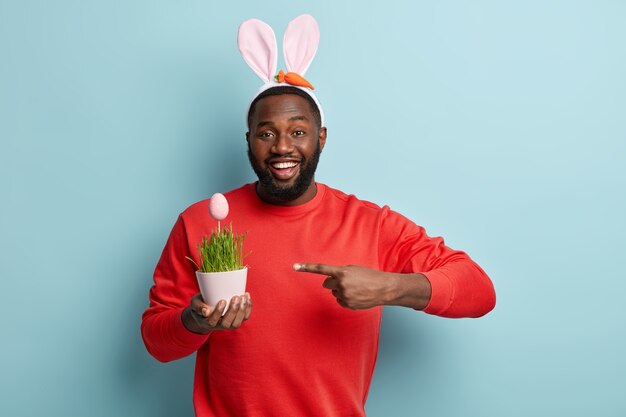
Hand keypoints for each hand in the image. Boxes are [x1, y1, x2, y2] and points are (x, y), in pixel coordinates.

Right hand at [182, 292, 251, 333]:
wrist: (206, 311)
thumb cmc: (200, 305)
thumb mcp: (195, 304)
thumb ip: (198, 307)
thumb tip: (205, 311)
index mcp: (207, 322)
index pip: (212, 321)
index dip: (218, 312)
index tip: (222, 301)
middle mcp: (219, 326)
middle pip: (227, 324)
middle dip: (233, 311)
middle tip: (235, 297)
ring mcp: (229, 324)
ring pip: (237, 323)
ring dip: (242, 310)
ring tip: (242, 297)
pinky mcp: (236, 320)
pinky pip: (244, 317)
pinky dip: (248, 308)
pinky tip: (246, 296)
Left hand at [293, 263, 431, 309]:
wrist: (384, 288)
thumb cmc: (369, 276)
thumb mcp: (353, 269)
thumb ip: (339, 273)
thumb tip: (327, 283)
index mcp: (342, 272)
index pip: (320, 269)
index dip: (306, 267)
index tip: (294, 266)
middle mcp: (341, 284)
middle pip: (327, 284)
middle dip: (333, 282)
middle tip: (346, 281)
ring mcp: (343, 296)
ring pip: (334, 292)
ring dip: (341, 290)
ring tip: (356, 288)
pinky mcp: (347, 304)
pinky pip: (340, 300)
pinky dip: (346, 298)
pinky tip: (357, 295)